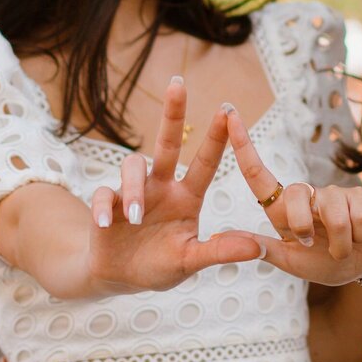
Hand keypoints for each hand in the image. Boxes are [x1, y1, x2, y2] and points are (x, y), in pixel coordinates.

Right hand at [87, 81, 265, 290]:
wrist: (119, 277)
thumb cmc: (159, 265)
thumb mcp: (191, 261)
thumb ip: (219, 252)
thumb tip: (258, 248)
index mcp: (186, 198)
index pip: (205, 163)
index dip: (216, 138)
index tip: (227, 110)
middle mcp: (161, 187)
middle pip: (167, 143)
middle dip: (173, 113)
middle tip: (178, 84)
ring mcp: (133, 193)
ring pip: (133, 167)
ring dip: (134, 189)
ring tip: (135, 217)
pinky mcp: (107, 205)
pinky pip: (103, 195)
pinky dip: (103, 207)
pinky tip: (105, 224)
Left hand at [214, 106, 361, 284]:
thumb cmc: (326, 261)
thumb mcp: (292, 261)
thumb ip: (265, 249)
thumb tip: (220, 238)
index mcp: (284, 211)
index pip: (259, 176)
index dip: (243, 147)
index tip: (230, 116)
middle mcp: (307, 195)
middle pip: (296, 194)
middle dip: (303, 225)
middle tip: (313, 245)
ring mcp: (335, 193)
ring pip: (333, 213)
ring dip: (340, 243)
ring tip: (343, 249)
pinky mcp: (361, 195)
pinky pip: (358, 216)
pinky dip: (360, 236)